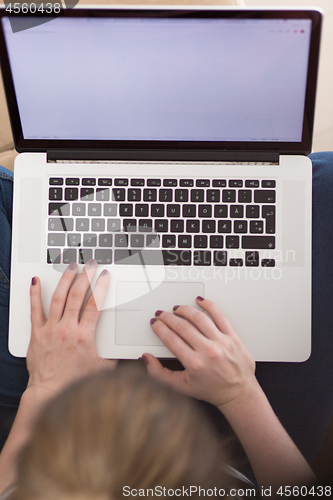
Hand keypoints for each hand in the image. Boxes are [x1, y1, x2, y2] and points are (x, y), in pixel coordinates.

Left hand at [27, 260, 115, 400]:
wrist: (49, 392)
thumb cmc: (74, 383)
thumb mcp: (102, 369)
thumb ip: (116, 357)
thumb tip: (129, 353)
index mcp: (84, 335)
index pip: (95, 304)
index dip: (101, 287)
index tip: (104, 276)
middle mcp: (67, 329)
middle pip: (77, 295)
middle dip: (86, 276)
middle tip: (91, 265)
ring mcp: (50, 329)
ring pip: (58, 298)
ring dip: (66, 279)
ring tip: (71, 266)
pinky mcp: (37, 333)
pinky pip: (35, 309)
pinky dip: (35, 294)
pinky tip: (35, 282)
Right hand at [143, 297, 257, 412]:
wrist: (238, 393)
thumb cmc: (212, 390)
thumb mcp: (181, 387)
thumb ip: (160, 374)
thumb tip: (147, 358)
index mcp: (194, 363)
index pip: (171, 339)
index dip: (160, 328)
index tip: (155, 323)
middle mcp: (208, 351)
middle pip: (182, 326)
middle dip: (168, 318)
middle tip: (162, 314)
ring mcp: (221, 342)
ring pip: (199, 318)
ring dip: (185, 310)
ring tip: (177, 309)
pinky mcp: (233, 337)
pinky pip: (220, 316)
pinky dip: (209, 306)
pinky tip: (200, 301)